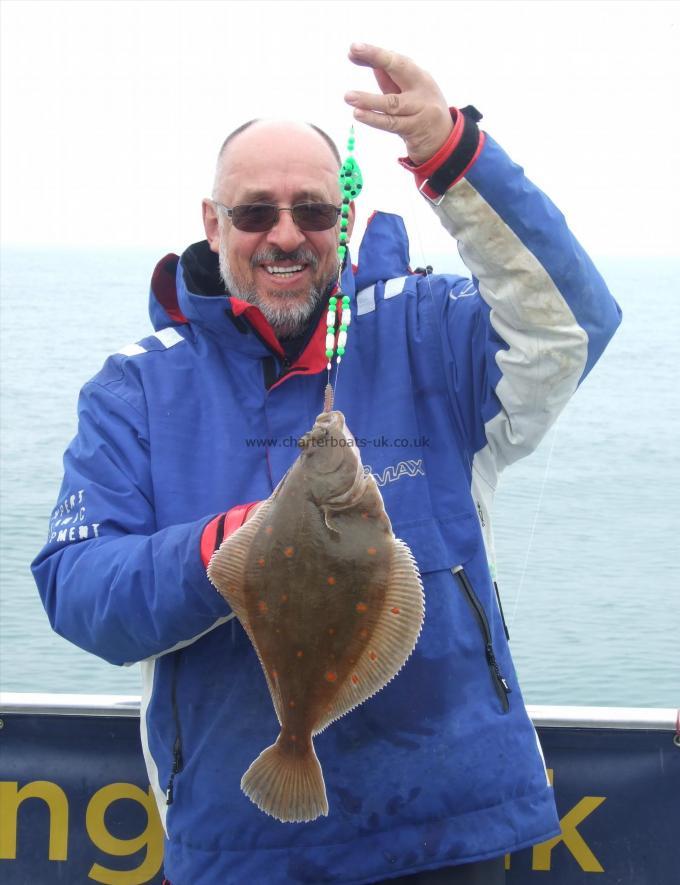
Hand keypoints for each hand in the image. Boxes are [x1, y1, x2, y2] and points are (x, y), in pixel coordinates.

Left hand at [345, 43, 453, 165]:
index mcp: (419, 76)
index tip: (354, 48)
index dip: (375, 53)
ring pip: (391, 103)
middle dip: (376, 56)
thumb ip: (388, 79)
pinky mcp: (415, 130)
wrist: (443, 141)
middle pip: (399, 68)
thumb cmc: (419, 111)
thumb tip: (366, 60)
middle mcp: (421, 89)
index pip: (395, 60)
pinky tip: (358, 113)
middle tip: (354, 49)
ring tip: (348, 96)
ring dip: (369, 99)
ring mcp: (420, 110)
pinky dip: (374, 118)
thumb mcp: (407, 92)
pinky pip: (391, 124)